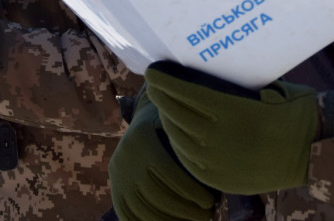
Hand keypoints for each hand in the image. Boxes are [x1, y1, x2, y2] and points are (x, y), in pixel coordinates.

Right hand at [109, 90, 217, 220]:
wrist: (138, 122)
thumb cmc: (171, 123)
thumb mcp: (176, 122)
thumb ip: (190, 137)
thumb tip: (218, 159)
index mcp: (141, 139)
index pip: (167, 172)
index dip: (190, 191)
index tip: (210, 202)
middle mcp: (124, 158)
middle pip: (155, 194)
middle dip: (183, 211)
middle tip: (206, 216)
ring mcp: (117, 177)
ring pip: (142, 209)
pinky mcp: (115, 191)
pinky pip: (129, 216)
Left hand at [145, 61, 319, 195]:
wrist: (317, 151)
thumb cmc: (294, 110)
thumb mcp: (265, 88)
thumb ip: (232, 85)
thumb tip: (200, 67)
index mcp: (234, 112)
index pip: (186, 94)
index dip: (165, 81)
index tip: (154, 70)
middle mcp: (222, 140)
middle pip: (177, 115)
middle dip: (162, 98)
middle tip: (155, 83)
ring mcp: (220, 164)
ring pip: (179, 139)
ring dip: (168, 119)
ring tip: (165, 105)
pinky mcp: (221, 180)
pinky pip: (189, 161)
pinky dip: (179, 143)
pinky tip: (177, 130)